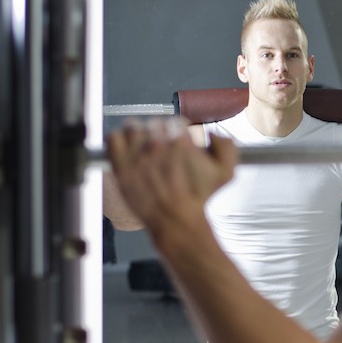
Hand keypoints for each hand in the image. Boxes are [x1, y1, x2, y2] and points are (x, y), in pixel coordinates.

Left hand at [106, 118, 237, 232]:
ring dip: (139, 135)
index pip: (175, 122)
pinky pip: (114, 138)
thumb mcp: (226, 173)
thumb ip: (227, 146)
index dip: (178, 130)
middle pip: (154, 123)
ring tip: (145, 147)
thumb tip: (212, 134)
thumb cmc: (198, 197)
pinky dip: (120, 139)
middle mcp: (156, 145)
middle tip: (162, 145)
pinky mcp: (120, 166)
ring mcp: (136, 155)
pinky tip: (129, 150)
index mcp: (180, 141)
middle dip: (160, 133)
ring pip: (133, 128)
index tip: (178, 139)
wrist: (176, 220)